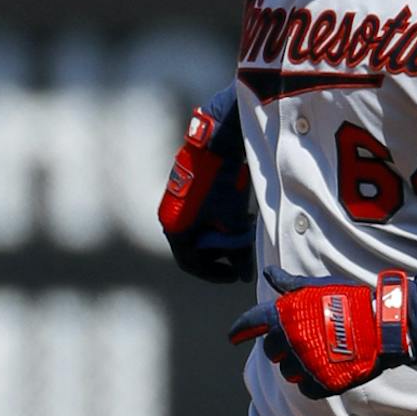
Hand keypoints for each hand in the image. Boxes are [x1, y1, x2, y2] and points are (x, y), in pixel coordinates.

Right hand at [157, 86, 254, 284]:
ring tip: (244, 231)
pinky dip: (219, 220)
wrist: (218, 140)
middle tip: (243, 251)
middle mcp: (171, 216)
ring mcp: (179, 202)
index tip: (234, 274)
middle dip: (222, 252)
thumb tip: (245, 274)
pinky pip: (202, 214)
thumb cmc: (221, 182)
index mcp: (175, 228)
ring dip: (222, 235)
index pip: (190, 263)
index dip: (214, 272)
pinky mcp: (188, 189)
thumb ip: (238, 252)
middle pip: (196, 246)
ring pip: (201, 229)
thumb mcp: (233, 221)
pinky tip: (238, 213)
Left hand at [230, 265, 414, 397]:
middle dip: (280, 347)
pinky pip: (306, 389)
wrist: (382, 325)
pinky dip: (313, 382)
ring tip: (318, 354)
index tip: (233, 337)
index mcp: (285, 315)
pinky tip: (327, 370)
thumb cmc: (350, 301)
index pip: (251, 322)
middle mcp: (290, 340)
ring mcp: (305, 363)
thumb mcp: (317, 286)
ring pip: (287, 373)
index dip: (240, 330)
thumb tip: (269, 273)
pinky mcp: (321, 382)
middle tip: (300, 340)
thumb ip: (290, 285)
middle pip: (270, 351)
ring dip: (298, 366)